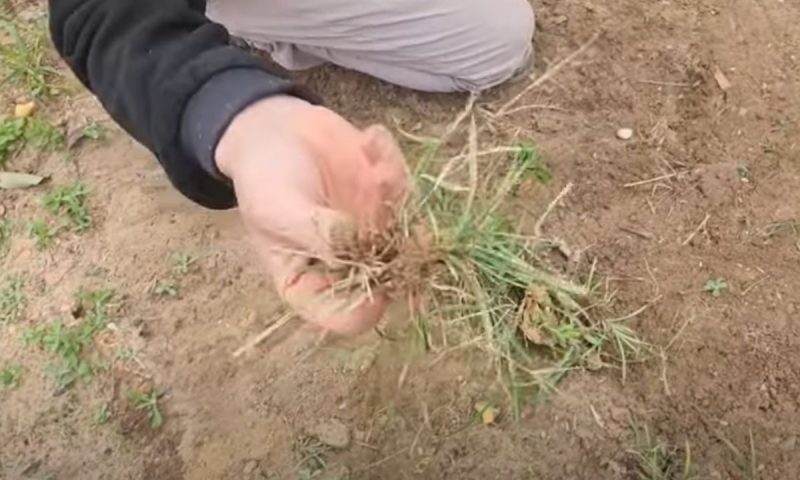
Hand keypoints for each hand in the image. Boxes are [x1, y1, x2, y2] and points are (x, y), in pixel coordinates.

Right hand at [215, 95, 408, 334]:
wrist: (272, 132)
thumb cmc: (264, 180)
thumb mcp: (277, 209)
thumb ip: (317, 233)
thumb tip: (360, 249)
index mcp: (312, 284)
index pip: (346, 317)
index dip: (366, 308)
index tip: (376, 286)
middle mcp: (352, 264)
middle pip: (391, 280)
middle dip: (400, 249)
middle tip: (392, 211)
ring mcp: (375, 231)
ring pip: (409, 231)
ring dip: (396, 197)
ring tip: (372, 164)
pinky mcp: (390, 196)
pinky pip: (408, 189)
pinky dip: (395, 164)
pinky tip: (370, 141)